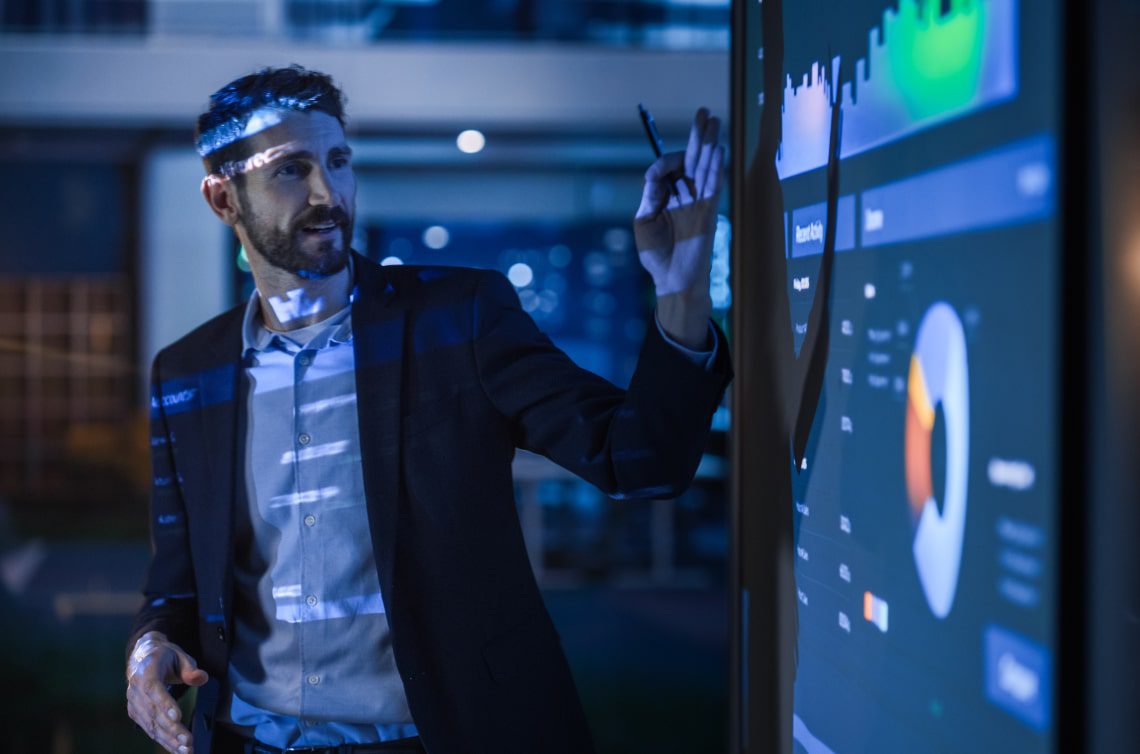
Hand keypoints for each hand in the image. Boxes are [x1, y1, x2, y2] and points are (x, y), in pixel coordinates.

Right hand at [126, 631, 208, 753]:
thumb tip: (202, 678)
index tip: (178, 717)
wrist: (142, 660)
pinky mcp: (135, 714)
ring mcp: (134, 703)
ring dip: (169, 740)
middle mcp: (136, 688)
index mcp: (146, 670)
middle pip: (153, 712)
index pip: (153, 688)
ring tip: (186, 750)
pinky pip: (150, 730)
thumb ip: (190, 668)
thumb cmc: (166, 658)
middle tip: (188, 741)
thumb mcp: (180, 656)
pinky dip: (164, 741)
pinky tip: (178, 750)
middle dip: (171, 728)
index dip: (164, 704)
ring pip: (151, 725)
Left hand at [634, 107, 724, 297]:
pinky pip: (713, 186)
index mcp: (668, 197)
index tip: (657, 175)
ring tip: (714, 121)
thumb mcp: (644, 220)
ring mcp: (698, 203)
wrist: (671, 279)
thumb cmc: (655, 255)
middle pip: (692, 159)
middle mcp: (685, 196)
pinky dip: (716, 167)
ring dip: (709, 144)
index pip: (670, 168)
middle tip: (704, 112)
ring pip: (705, 167)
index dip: (665, 162)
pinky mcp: (708, 212)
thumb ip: (650, 194)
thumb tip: (655, 172)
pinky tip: (718, 150)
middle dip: (697, 136)